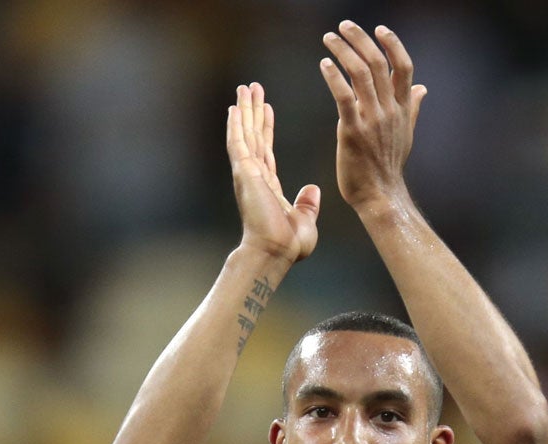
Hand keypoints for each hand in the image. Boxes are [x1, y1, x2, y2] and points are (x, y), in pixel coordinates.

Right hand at [227, 82, 320, 263]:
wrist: (276, 251)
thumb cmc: (288, 245)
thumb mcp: (305, 220)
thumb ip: (307, 204)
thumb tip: (312, 190)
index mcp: (269, 186)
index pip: (266, 149)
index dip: (265, 127)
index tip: (267, 107)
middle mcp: (256, 176)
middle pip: (253, 135)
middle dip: (253, 111)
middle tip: (252, 87)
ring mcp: (248, 173)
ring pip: (245, 134)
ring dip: (245, 110)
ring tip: (244, 88)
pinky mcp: (244, 173)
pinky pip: (238, 143)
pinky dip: (235, 125)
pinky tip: (234, 108)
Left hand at [320, 21, 426, 208]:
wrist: (380, 196)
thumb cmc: (388, 166)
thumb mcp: (406, 134)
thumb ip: (411, 107)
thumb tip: (422, 88)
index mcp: (402, 109)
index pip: (404, 67)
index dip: (393, 44)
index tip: (379, 29)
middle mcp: (389, 111)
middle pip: (379, 63)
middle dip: (361, 39)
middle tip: (344, 25)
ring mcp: (372, 121)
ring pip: (361, 74)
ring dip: (344, 51)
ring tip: (329, 38)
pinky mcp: (352, 132)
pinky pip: (344, 97)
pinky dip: (334, 77)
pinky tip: (325, 64)